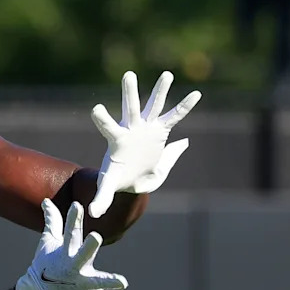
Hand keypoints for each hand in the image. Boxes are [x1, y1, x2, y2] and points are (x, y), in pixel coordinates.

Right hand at [15, 199, 139, 289]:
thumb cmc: (46, 263)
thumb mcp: (48, 241)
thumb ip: (53, 221)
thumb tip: (46, 200)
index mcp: (66, 252)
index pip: (70, 232)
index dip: (73, 219)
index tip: (77, 205)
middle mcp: (74, 267)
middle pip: (82, 255)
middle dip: (88, 247)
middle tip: (96, 236)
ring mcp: (81, 284)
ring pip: (96, 283)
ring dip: (108, 282)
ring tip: (123, 282)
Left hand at [88, 70, 201, 217]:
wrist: (133, 177)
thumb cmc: (119, 178)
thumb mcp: (109, 187)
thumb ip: (101, 198)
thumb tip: (93, 215)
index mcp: (117, 140)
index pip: (107, 126)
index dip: (101, 118)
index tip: (96, 109)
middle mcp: (132, 128)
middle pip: (131, 108)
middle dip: (130, 92)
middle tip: (128, 74)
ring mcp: (146, 127)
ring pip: (153, 106)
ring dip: (160, 90)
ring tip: (166, 74)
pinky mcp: (160, 131)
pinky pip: (174, 117)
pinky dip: (185, 107)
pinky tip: (196, 94)